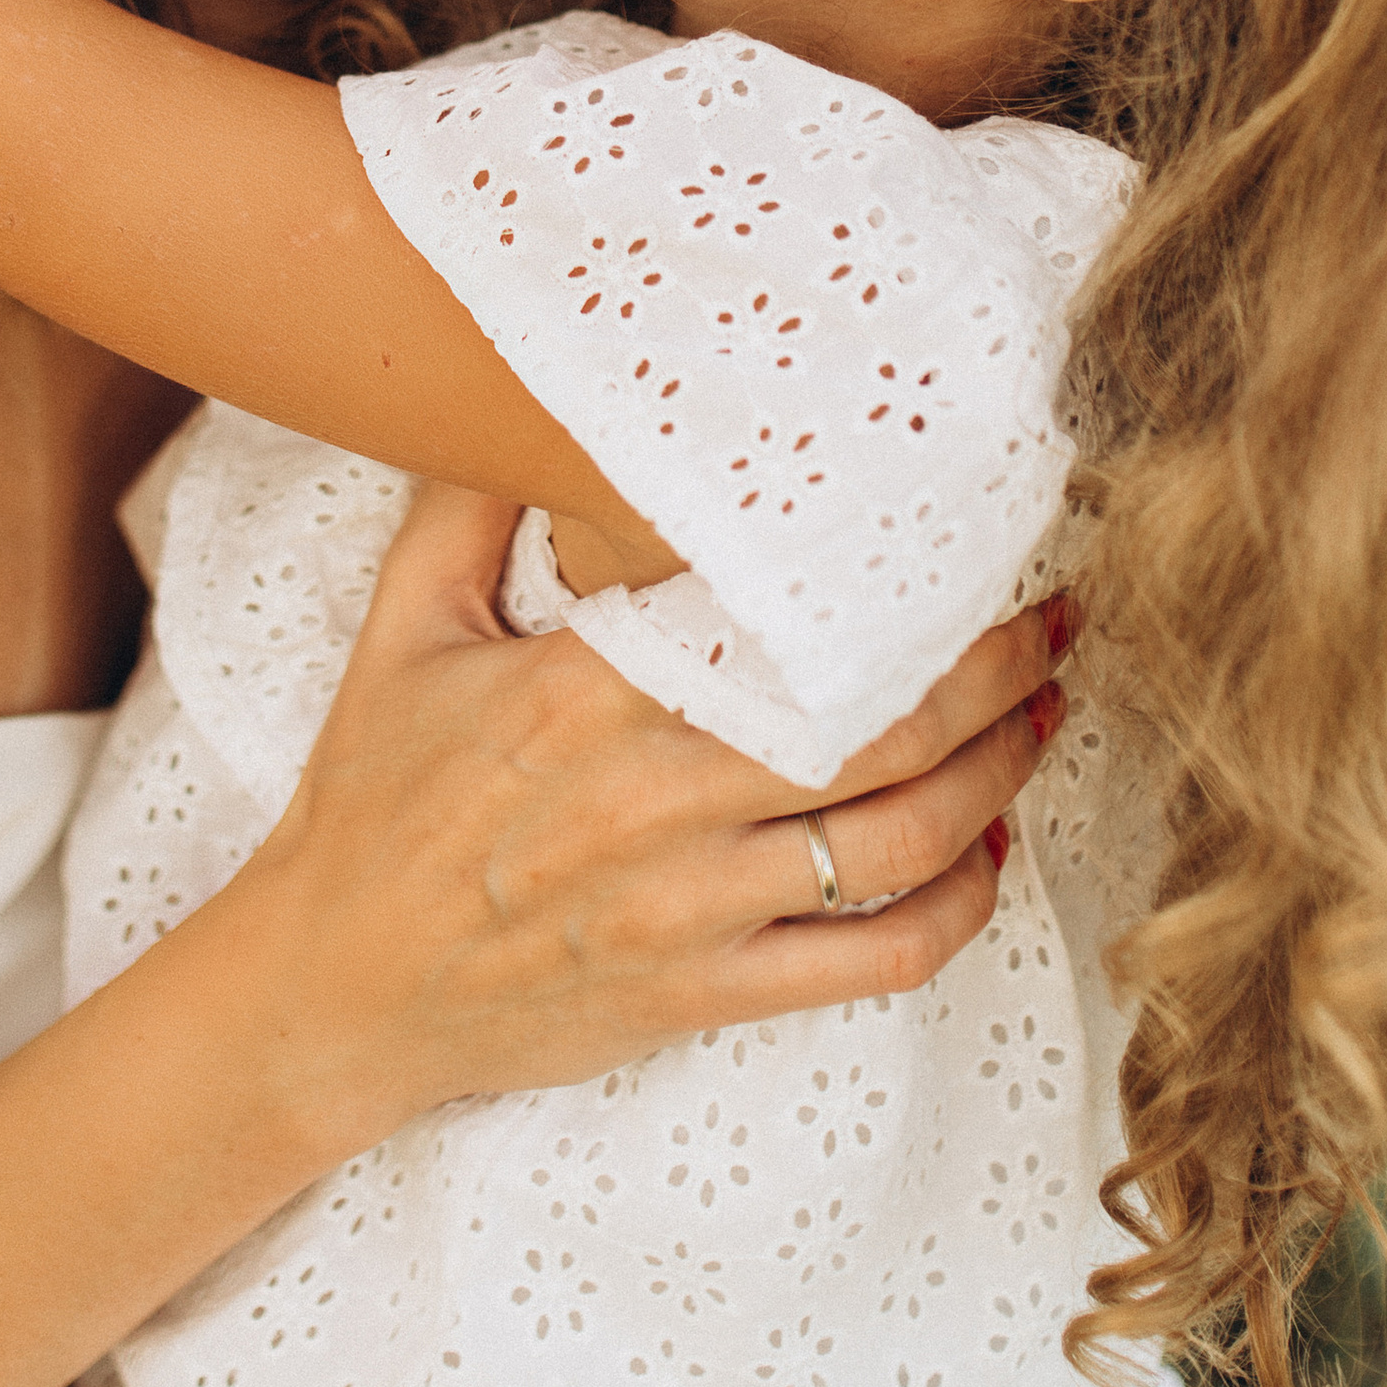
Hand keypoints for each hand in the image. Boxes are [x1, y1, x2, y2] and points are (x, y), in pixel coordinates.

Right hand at [230, 482, 1066, 1153]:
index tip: (964, 533)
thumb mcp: (402, 631)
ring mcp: (691, 911)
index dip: (899, 586)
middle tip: (1055, 618)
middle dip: (995, 672)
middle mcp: (656, 801)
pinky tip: (984, 858)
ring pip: (902, 843)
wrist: (331, 989)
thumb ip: (472, 505)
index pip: (784, 626)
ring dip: (999, 777)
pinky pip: (871, 963)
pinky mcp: (706, 996)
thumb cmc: (369, 804)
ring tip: (1041, 717)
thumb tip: (524, 391)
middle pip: (882, 730)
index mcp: (588, 694)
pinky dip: (954, 912)